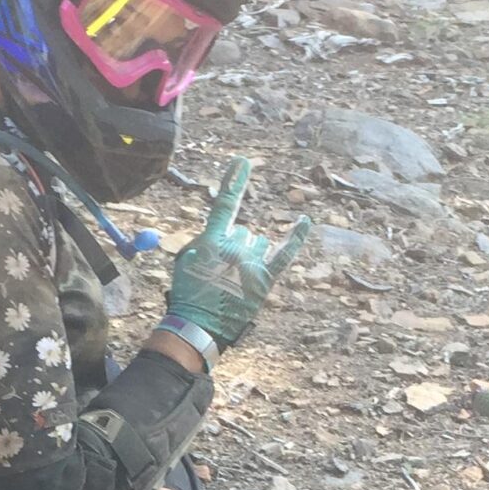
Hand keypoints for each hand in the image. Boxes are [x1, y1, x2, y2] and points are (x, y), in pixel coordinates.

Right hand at [163, 158, 312, 352]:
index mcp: (212, 241)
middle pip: (243, 232)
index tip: (243, 162)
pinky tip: (304, 222)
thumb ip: (203, 240)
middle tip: (220, 271)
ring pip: (258, 243)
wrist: (199, 327)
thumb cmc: (188, 294)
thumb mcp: (184, 261)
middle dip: (233, 246)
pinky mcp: (265, 280)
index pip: (225, 205)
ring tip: (235, 277)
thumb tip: (224, 232)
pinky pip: (284, 254)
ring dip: (249, 253)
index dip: (234, 182)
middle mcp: (235, 249)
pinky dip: (295, 237)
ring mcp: (252, 264)